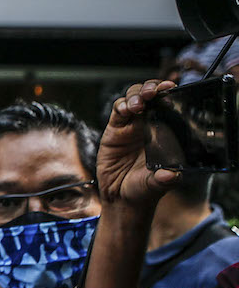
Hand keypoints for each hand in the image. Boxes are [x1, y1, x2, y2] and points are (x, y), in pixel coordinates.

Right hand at [96, 79, 179, 205]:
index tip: (170, 89)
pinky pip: (117, 111)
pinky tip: (127, 110)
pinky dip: (122, 106)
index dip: (167, 93)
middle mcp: (148, 125)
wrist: (121, 199)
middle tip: (153, 92)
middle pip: (148, 95)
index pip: (166, 105)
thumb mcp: (158, 184)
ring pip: (132, 98)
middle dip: (150, 88)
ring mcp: (130, 127)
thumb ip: (165, 179)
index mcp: (164, 132)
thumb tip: (172, 175)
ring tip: (138, 104)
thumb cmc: (143, 190)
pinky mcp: (114, 131)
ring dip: (136, 95)